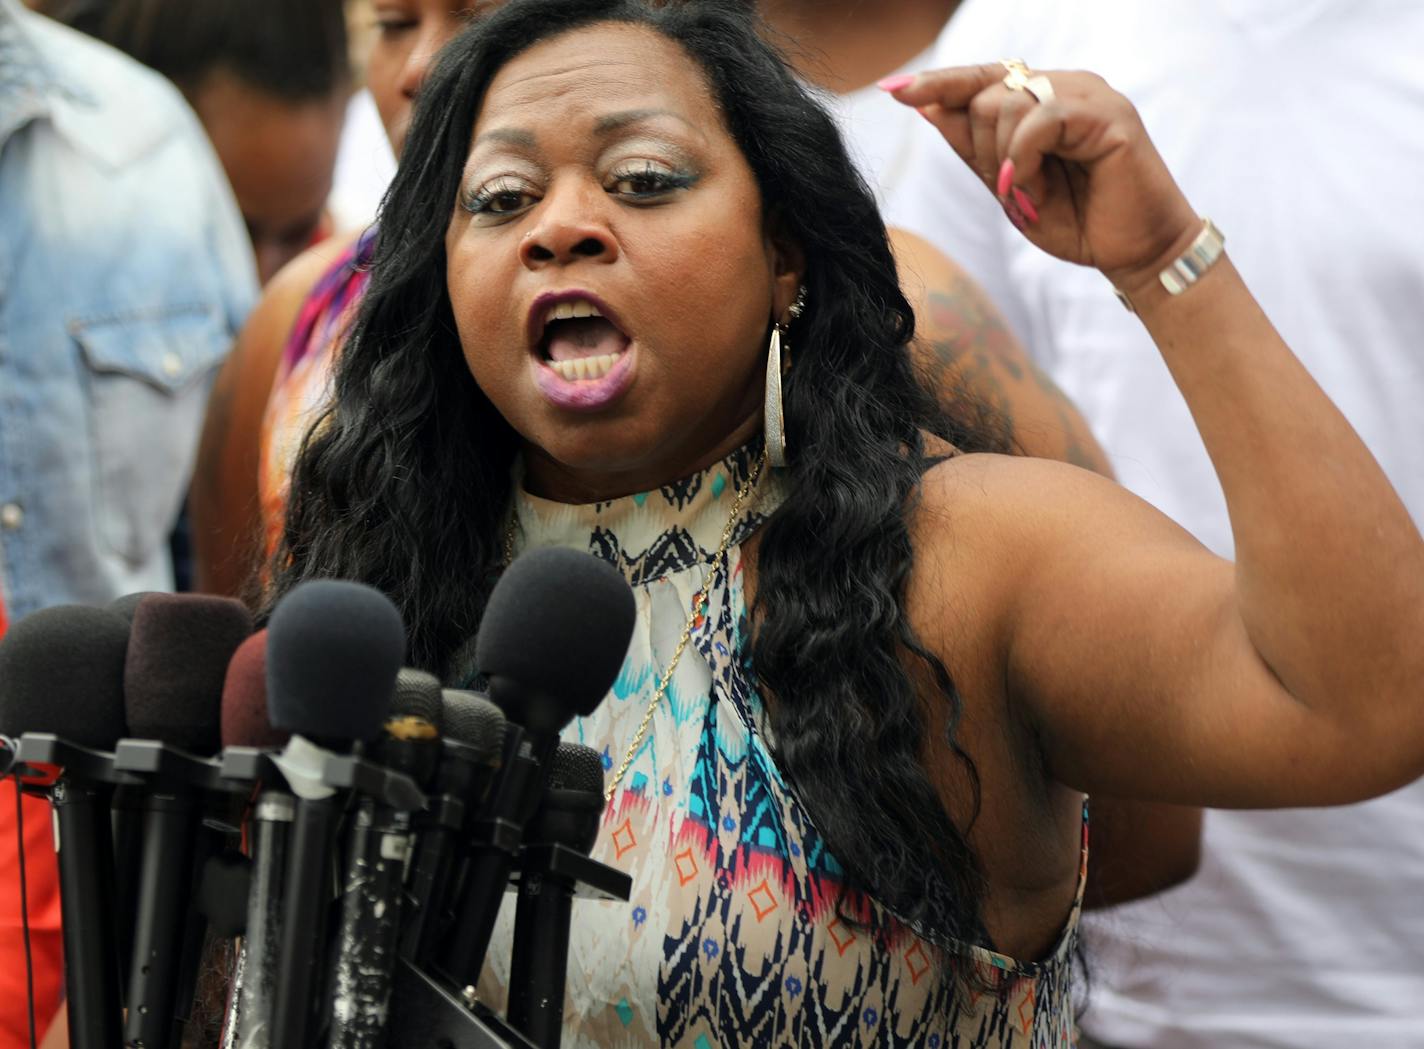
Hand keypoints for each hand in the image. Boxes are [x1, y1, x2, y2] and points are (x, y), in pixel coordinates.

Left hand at [886, 65, 1200, 297]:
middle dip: (981, 149)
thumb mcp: (1008, 186)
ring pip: (1006, 101)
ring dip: (1004, 161)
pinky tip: (1027, 186)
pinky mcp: (1107, 112)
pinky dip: (1022, 157)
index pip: (979, 79)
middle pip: (984, 92)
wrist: (1135, 253)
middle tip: (1012, 190)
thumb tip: (928, 107)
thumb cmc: (1078, 220)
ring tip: (1032, 195)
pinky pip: (1040, 118)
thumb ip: (973, 148)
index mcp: (1039, 100)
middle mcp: (1063, 86)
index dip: (937, 84)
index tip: (891, 92)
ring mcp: (1087, 93)